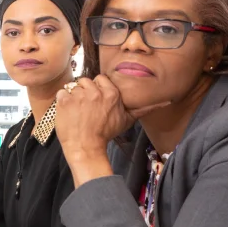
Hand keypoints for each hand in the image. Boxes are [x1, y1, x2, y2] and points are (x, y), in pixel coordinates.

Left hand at [55, 76, 170, 184]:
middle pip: (86, 81)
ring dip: (74, 96)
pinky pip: (61, 92)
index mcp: (111, 93)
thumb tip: (166, 101)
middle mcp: (95, 91)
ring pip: (73, 85)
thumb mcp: (127, 120)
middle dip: (85, 91)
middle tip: (86, 107)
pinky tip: (68, 111)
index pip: (100, 79)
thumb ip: (143, 108)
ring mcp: (78, 95)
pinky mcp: (64, 100)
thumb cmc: (106, 133)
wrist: (85, 147)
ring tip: (77, 110)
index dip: (97, 89)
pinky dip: (62, 101)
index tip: (96, 101)